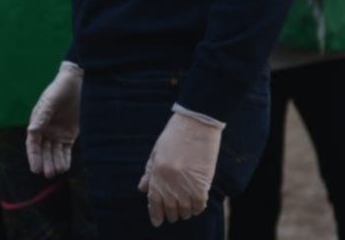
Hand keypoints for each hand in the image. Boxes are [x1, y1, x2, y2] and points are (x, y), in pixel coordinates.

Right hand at [26, 61, 82, 177]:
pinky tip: (65, 167)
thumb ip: (42, 117)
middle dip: (46, 162)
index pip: (33, 144)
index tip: (35, 168)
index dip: (34, 157)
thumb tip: (32, 131)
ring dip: (55, 163)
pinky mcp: (69, 136)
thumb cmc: (58, 91)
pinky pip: (66, 151)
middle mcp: (46, 132)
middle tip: (48, 173)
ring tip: (57, 171)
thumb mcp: (49, 102)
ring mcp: (57, 135)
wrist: (75, 84)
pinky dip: (65, 159)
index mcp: (37, 124)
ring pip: (55, 153)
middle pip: (44, 151)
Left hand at [137, 108, 222, 226]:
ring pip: (185, 209)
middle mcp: (170, 181)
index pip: (154, 202)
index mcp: (157, 173)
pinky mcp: (202, 183)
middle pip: (170, 209)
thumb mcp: (157, 151)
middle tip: (173, 214)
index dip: (155, 214)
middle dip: (171, 214)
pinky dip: (198, 207)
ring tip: (186, 209)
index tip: (157, 221)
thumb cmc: (175, 134)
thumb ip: (150, 172)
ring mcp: (186, 183)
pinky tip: (197, 204)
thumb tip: (142, 189)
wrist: (197, 122)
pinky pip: (199, 204)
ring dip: (185, 212)